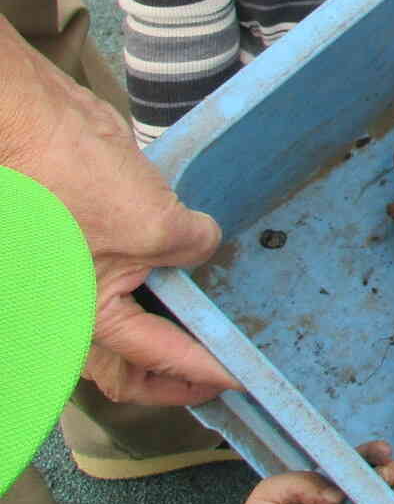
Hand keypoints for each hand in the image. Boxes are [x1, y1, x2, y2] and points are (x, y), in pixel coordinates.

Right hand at [0, 20, 233, 404]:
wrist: (38, 126)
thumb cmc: (76, 181)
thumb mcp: (153, 224)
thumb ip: (193, 247)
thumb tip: (207, 249)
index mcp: (87, 318)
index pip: (157, 358)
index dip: (204, 370)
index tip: (245, 377)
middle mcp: (82, 307)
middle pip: (132, 365)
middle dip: (176, 375)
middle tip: (224, 373)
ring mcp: (88, 277)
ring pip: (133, 326)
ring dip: (171, 333)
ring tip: (215, 334)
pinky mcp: (99, 246)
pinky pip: (134, 283)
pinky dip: (165, 290)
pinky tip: (199, 278)